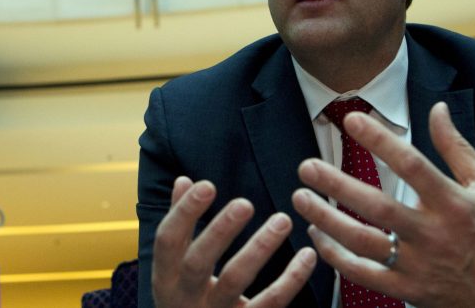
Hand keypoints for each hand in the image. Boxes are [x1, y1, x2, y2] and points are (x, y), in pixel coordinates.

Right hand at [152, 176, 316, 307]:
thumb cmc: (189, 301)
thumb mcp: (175, 269)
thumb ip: (181, 227)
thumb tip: (183, 180)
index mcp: (166, 278)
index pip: (167, 241)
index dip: (184, 212)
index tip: (208, 185)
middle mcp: (185, 299)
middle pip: (198, 263)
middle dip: (220, 231)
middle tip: (245, 204)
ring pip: (236, 281)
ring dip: (259, 248)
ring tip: (282, 220)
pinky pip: (271, 302)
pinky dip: (292, 279)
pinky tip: (308, 255)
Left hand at [291, 102, 474, 307]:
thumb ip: (456, 147)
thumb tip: (438, 109)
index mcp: (454, 202)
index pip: (411, 165)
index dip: (380, 140)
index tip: (352, 119)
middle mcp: (433, 233)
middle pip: (377, 206)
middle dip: (337, 185)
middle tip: (306, 167)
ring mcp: (418, 265)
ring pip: (363, 242)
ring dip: (327, 220)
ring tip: (300, 198)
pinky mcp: (407, 290)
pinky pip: (363, 274)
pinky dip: (336, 257)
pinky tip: (317, 236)